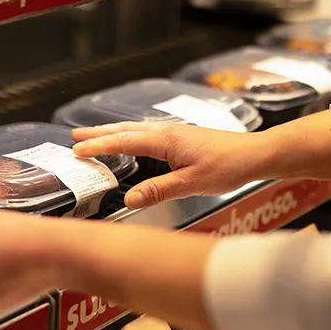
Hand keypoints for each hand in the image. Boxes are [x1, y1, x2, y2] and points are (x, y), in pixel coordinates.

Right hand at [72, 122, 264, 208]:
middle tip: (75, 136)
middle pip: (126, 130)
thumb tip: (130, 198)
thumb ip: (159, 190)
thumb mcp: (192, 183)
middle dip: (99, 133)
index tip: (78, 149)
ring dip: (112, 133)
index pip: (125, 141)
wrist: (255, 154)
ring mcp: (174, 134)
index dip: (100, 146)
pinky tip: (129, 141)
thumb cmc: (229, 166)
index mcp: (166, 140)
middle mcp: (167, 133)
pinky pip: (146, 134)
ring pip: (135, 130)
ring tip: (93, 136)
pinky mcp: (181, 138)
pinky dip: (129, 135)